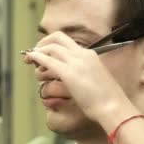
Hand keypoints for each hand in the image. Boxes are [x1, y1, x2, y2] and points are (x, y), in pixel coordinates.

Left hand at [23, 32, 139, 130]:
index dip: (53, 44)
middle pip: (57, 38)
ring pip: (50, 48)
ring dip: (38, 54)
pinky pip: (47, 60)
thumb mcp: (96, 79)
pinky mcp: (68, 74)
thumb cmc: (107, 99)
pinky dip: (36, 57)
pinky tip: (30, 59)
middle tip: (34, 53)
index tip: (45, 51)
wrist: (113, 106)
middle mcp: (82, 55)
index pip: (67, 42)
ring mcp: (76, 63)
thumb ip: (84, 73)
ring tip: (34, 65)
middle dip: (42, 43)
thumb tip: (71, 77)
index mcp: (90, 55)